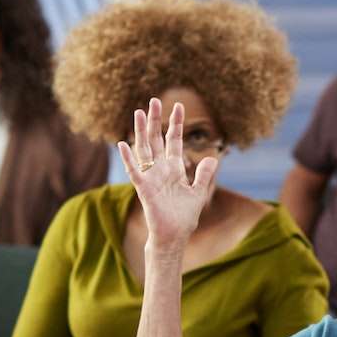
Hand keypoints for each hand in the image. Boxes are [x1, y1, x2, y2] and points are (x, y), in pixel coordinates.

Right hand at [116, 97, 218, 255]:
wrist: (174, 236)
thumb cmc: (184, 217)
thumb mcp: (198, 193)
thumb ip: (203, 175)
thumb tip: (213, 158)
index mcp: (174, 169)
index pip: (173, 140)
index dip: (175, 124)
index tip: (179, 106)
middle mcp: (160, 169)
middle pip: (156, 139)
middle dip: (155, 120)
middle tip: (154, 100)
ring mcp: (151, 178)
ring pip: (144, 150)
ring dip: (140, 131)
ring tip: (138, 112)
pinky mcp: (144, 189)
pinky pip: (134, 171)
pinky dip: (129, 159)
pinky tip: (123, 144)